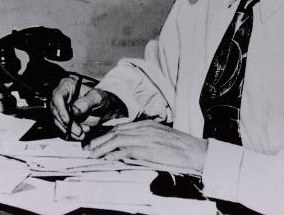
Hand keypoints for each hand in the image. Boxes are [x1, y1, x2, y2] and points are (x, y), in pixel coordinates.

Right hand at [50, 76, 126, 139]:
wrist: (106, 108)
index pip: (58, 97)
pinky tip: (82, 134)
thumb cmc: (102, 98)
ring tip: (82, 133)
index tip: (67, 120)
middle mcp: (62, 97)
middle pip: (56, 111)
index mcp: (67, 86)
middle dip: (66, 124)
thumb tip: (75, 110)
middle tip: (78, 131)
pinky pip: (65, 128)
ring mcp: (63, 109)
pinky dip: (72, 133)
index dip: (61, 110)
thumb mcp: (98, 97)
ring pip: (60, 122)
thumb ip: (87, 102)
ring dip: (70, 130)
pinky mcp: (65, 119)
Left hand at [86, 120, 207, 172]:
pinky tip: (106, 158)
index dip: (106, 134)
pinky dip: (113, 153)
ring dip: (102, 147)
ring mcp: (145, 137)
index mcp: (147, 124)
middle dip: (99, 140)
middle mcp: (144, 128)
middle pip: (116, 132)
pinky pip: (125, 149)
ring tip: (92, 154)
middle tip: (88, 148)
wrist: (195, 151)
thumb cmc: (180, 148)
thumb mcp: (160, 139)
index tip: (96, 142)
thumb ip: (145, 140)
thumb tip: (128, 150)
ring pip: (117, 139)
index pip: (121, 127)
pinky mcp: (147, 148)